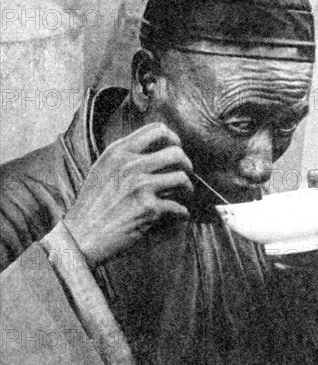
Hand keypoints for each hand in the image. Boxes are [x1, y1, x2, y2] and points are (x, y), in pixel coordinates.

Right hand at [64, 122, 192, 267]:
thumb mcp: (103, 169)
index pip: (157, 129)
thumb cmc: (93, 205)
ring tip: (184, 194)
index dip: (173, 138)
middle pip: (176, 153)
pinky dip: (182, 212)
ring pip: (182, 178)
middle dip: (187, 164)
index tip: (176, 148)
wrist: (82, 235)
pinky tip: (179, 215)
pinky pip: (178, 207)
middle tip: (186, 173)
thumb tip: (154, 149)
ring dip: (187, 188)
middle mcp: (130, 165)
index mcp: (118, 152)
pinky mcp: (148, 209)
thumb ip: (125, 156)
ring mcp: (140, 187)